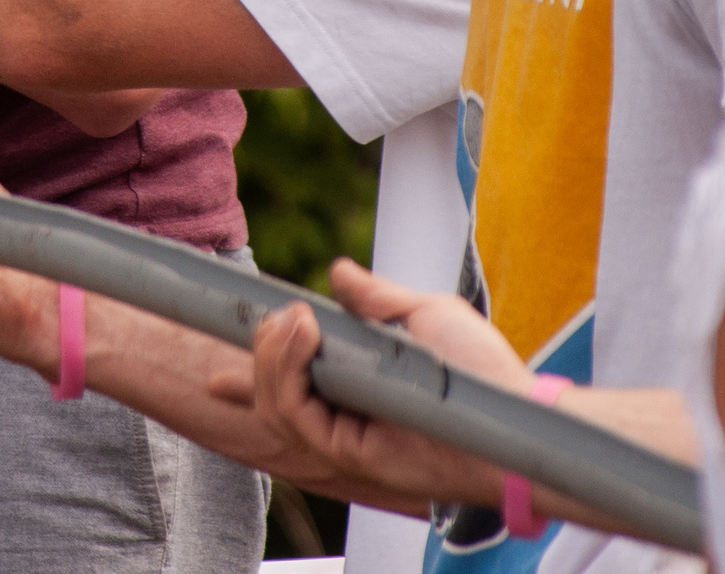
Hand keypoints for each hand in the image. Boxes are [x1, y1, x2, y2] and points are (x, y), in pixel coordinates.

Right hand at [207, 257, 517, 511]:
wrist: (512, 409)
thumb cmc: (480, 370)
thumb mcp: (421, 314)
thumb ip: (375, 299)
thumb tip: (339, 272)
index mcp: (354, 389)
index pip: (286, 387)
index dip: (248, 381)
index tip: (212, 380)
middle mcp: (341, 417)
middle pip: (270, 392)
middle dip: (260, 348)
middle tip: (281, 313)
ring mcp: (342, 438)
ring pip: (274, 402)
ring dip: (272, 355)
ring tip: (295, 320)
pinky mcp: (348, 453)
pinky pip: (295, 415)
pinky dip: (286, 374)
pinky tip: (303, 337)